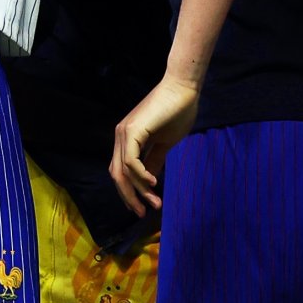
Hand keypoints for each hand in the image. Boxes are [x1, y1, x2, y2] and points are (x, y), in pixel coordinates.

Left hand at [109, 75, 200, 215]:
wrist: (184, 89)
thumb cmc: (178, 112)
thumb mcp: (166, 143)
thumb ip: (155, 160)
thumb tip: (150, 181)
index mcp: (127, 140)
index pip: (122, 172)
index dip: (130, 191)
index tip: (144, 206)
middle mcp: (121, 137)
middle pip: (118, 175)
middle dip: (130, 197)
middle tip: (143, 213)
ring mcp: (124, 133)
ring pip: (124, 172)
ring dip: (139, 191)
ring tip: (154, 203)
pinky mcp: (132, 131)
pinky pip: (131, 161)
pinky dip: (141, 176)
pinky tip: (154, 184)